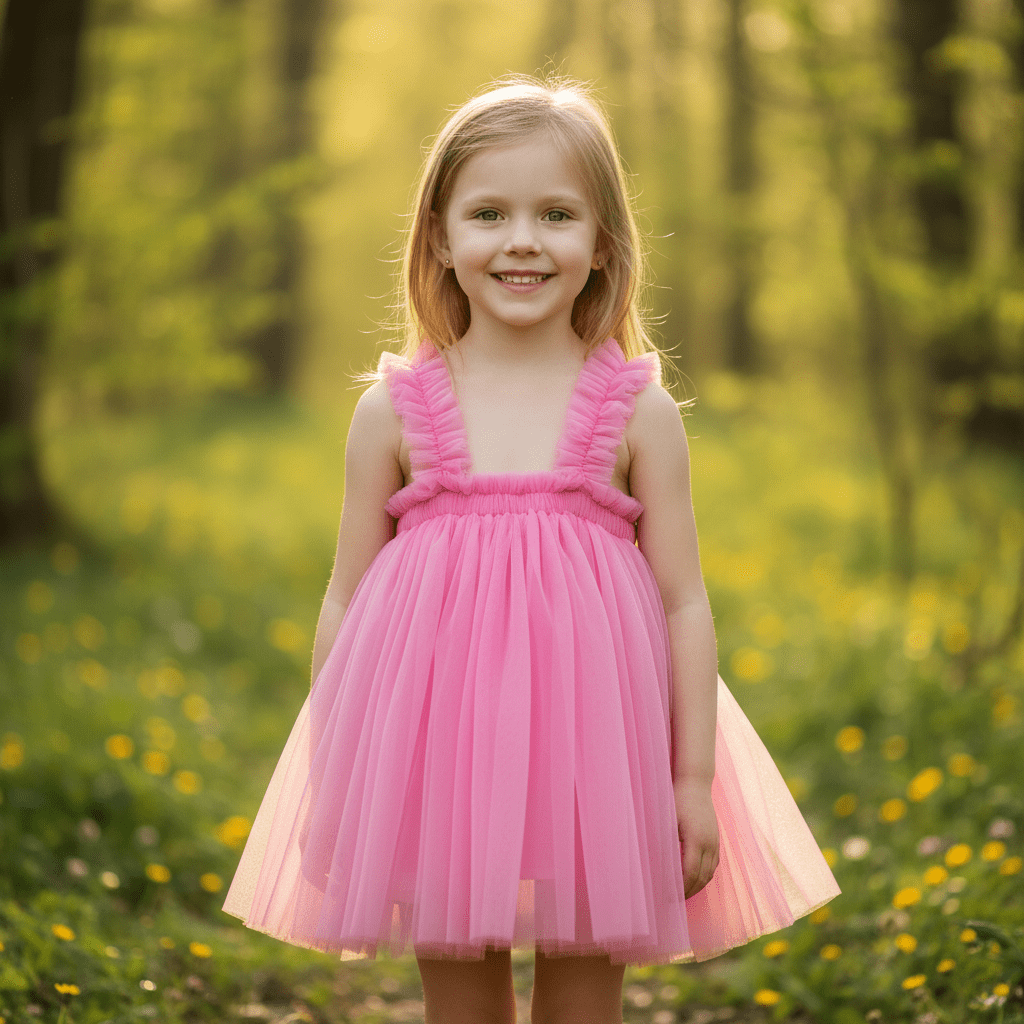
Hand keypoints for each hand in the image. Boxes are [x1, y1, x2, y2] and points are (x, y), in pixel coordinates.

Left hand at [673, 778, 719, 898]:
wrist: (695, 783)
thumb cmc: (677, 799)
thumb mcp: (668, 820)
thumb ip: (666, 843)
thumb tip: (657, 865)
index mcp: (697, 839)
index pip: (690, 872)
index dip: (680, 887)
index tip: (667, 895)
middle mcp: (710, 843)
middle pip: (702, 877)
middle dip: (688, 891)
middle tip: (672, 900)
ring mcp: (715, 842)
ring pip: (710, 873)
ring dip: (697, 886)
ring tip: (681, 894)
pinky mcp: (716, 839)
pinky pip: (714, 865)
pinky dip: (704, 876)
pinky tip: (692, 879)